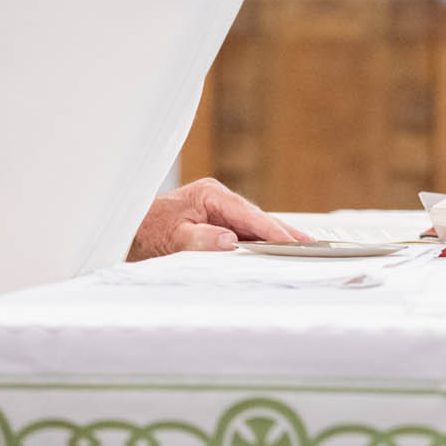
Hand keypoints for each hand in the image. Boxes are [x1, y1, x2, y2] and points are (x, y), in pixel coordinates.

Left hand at [125, 177, 313, 260]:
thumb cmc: (149, 231)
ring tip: (304, 249)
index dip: (271, 229)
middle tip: (313, 245)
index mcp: (210, 194)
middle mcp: (218, 198)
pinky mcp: (220, 221)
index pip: (248, 213)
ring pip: (255, 225)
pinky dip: (263, 241)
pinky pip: (246, 232)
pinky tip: (280, 251)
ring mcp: (220, 209)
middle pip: (258, 217)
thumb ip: (201, 240)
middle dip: (284, 232)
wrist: (132, 230)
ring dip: (277, 237)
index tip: (291, 242)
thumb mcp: (173, 238)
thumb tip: (230, 241)